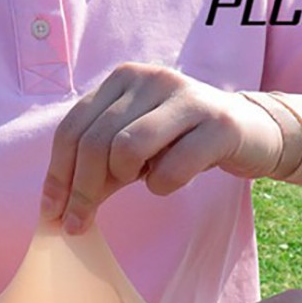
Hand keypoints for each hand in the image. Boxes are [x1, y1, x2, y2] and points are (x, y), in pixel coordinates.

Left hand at [41, 62, 280, 233]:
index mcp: (123, 78)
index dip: (56, 176)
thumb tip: (59, 207)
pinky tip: (173, 178)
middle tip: (79, 223)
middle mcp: (151, 78)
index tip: (51, 214)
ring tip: (143, 179)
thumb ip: (98, 167)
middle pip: (94, 143)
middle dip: (81, 192)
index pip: (72, 129)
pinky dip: (163, 185)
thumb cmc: (182, 142)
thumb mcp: (134, 149)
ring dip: (126, 179)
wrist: (250, 132)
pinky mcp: (218, 124)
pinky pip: (171, 168)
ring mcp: (186, 97)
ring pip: (127, 149)